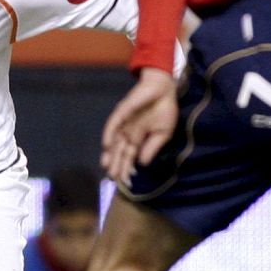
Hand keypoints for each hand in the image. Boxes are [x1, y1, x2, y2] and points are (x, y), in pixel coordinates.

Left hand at [101, 68, 178, 182]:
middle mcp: (128, 132)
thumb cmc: (164, 111)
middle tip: (113, 178)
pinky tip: (106, 145)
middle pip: (120, 151)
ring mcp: (124, 122)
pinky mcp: (122, 111)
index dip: (127, 167)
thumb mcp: (163, 133)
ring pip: (114, 140)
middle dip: (116, 164)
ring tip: (106, 166)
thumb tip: (142, 163)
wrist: (164, 89)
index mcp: (138, 139)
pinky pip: (113, 123)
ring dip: (110, 153)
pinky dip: (109, 133)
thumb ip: (152, 148)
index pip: (130, 156)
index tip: (124, 181)